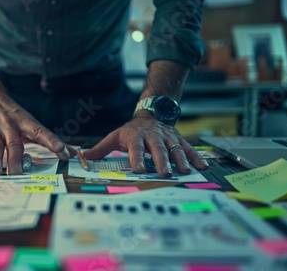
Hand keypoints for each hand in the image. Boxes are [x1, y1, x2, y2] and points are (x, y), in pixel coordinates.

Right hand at [0, 88, 72, 174]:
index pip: (42, 132)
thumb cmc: (13, 113)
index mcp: (25, 122)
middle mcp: (10, 125)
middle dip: (16, 159)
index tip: (63, 152)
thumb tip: (73, 152)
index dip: (53, 142)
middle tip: (18, 174)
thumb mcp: (31, 122)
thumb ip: (49, 139)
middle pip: (15, 143)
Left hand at [83, 111, 208, 176]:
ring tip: (185, 171)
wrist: (151, 113)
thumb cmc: (131, 130)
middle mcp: (153, 135)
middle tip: (164, 173)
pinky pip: (188, 148)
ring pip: (175, 148)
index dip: (137, 157)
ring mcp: (167, 137)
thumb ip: (101, 148)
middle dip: (161, 160)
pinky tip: (202, 166)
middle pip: (157, 148)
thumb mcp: (115, 136)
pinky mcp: (178, 139)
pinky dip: (196, 156)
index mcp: (136, 136)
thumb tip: (84, 157)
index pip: (135, 147)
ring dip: (180, 159)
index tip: (139, 169)